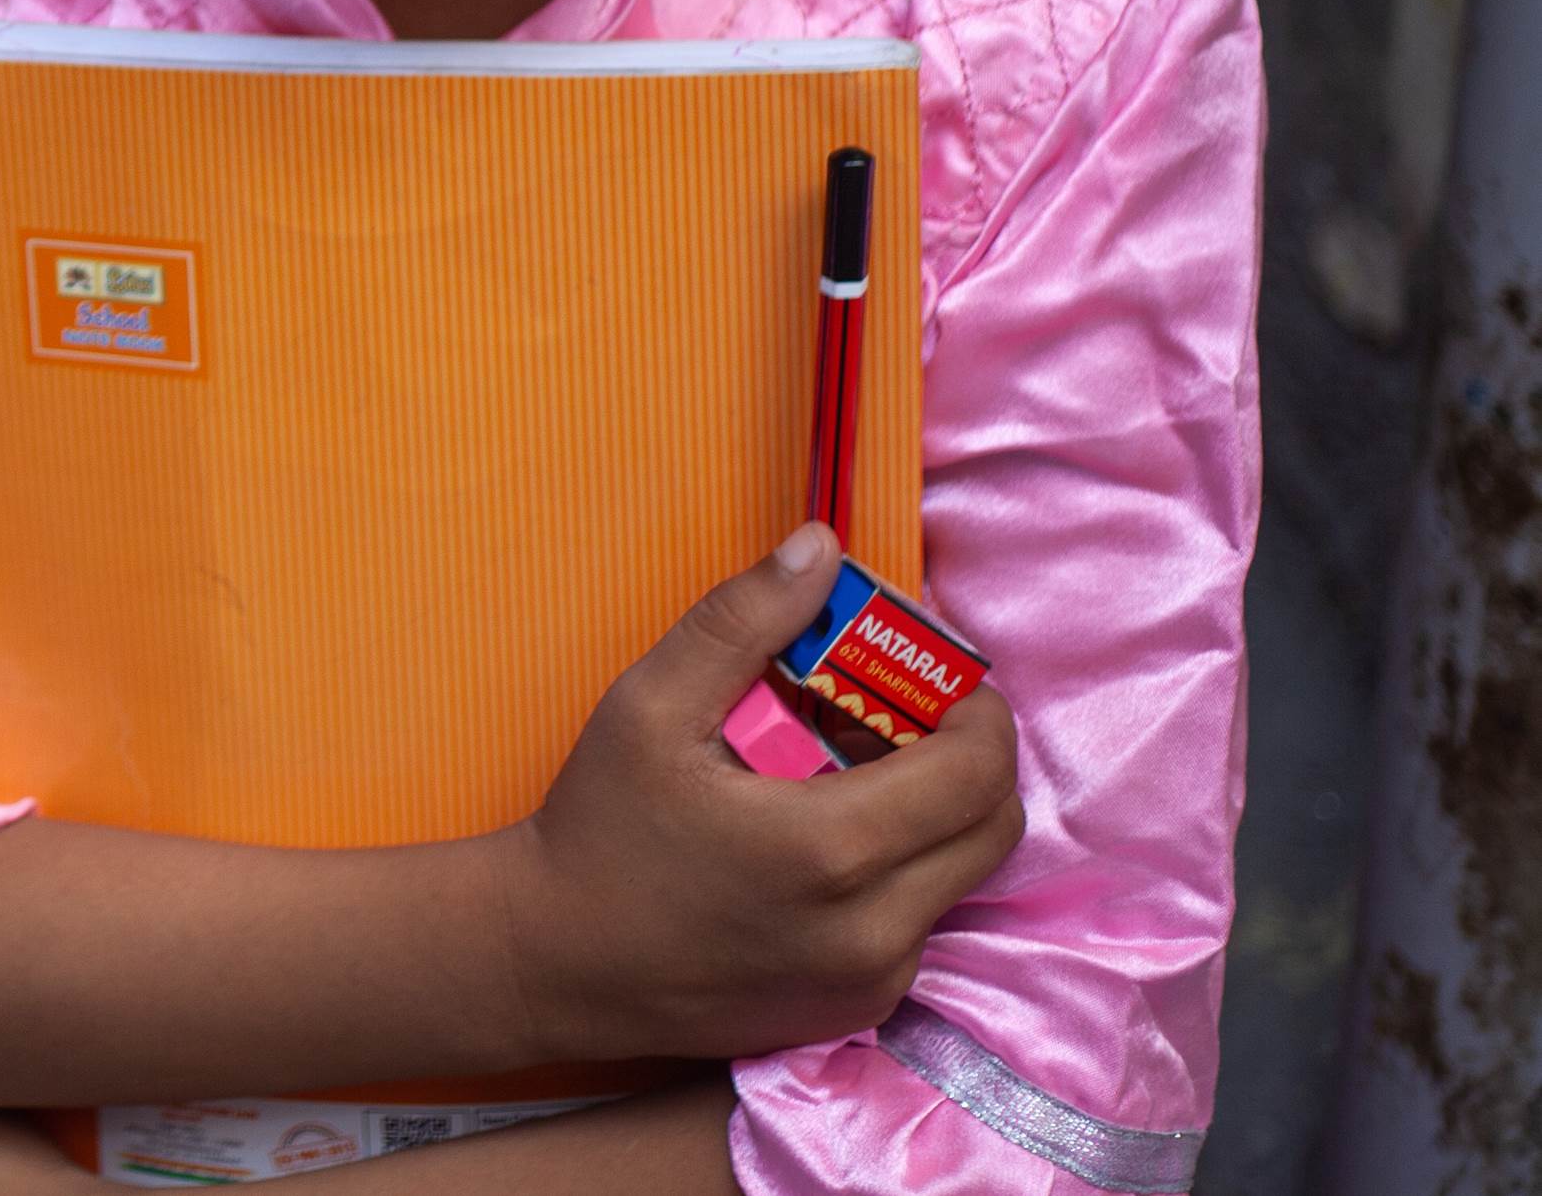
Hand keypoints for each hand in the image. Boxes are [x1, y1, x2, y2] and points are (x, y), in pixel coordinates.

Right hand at [494, 524, 1022, 1061]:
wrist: (557, 962)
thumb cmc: (600, 829)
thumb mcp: (649, 706)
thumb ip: (741, 620)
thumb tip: (820, 546)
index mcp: (831, 848)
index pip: (978, 772)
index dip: (976, 709)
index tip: (933, 676)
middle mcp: (875, 927)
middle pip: (994, 826)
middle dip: (968, 758)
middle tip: (900, 719)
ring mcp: (873, 977)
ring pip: (962, 875)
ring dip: (934, 815)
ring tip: (850, 775)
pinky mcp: (861, 1005)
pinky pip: (921, 920)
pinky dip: (900, 869)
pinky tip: (823, 841)